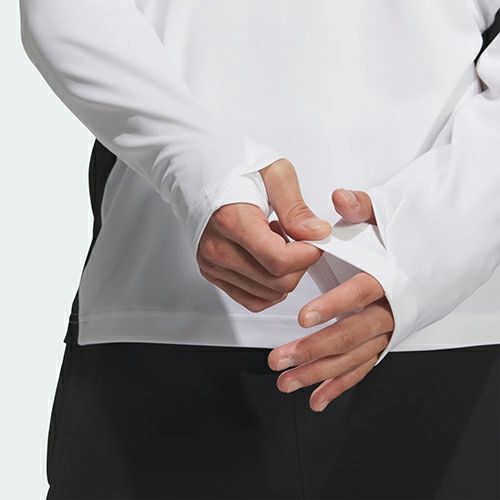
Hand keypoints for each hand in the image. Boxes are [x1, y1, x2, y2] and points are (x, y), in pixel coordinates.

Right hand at [197, 159, 331, 311]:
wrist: (197, 166)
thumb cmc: (233, 165)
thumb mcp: (274, 173)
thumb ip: (295, 209)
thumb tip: (315, 234)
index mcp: (231, 221)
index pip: (279, 261)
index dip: (308, 254)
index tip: (315, 239)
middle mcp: (217, 248)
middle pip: (277, 282)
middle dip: (299, 265)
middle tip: (298, 239)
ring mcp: (212, 264)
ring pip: (268, 294)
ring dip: (283, 273)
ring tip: (276, 242)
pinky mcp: (212, 272)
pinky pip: (252, 299)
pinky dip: (270, 287)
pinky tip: (268, 260)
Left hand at [267, 188, 394, 411]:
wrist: (427, 261)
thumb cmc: (396, 240)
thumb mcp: (382, 217)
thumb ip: (360, 208)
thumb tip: (340, 196)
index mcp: (386, 278)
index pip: (361, 292)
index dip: (334, 305)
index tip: (304, 317)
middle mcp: (388, 310)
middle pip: (352, 334)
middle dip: (314, 349)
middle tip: (280, 359)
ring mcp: (384, 331)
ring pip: (353, 358)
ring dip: (319, 373)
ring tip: (286, 381)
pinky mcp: (380, 344)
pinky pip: (360, 368)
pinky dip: (339, 385)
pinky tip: (317, 399)